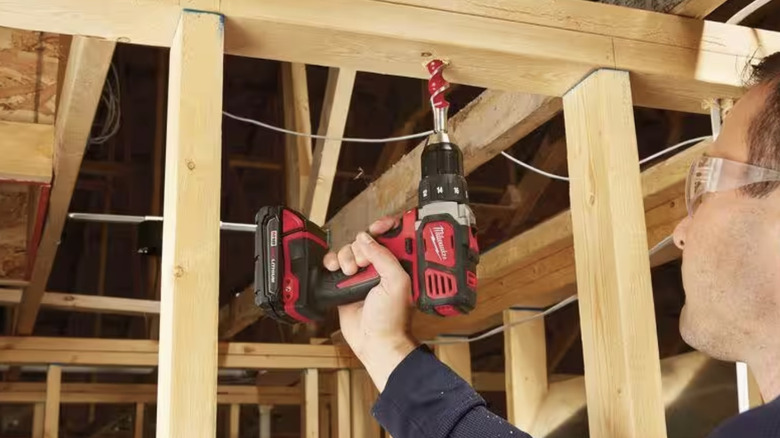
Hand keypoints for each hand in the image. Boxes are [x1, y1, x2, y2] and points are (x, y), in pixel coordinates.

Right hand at [323, 217, 416, 390]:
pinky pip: (335, 264)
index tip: (377, 226)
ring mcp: (362, 275)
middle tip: (363, 264)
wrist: (375, 342)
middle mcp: (380, 267)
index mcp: (397, 264)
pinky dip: (332, 262)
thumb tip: (366, 239)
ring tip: (350, 272)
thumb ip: (384, 257)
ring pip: (348, 251)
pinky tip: (334, 269)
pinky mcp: (345, 284)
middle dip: (360, 248)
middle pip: (364, 241)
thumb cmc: (391, 318)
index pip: (390, 237)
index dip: (384, 227)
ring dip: (345, 257)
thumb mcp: (396, 282)